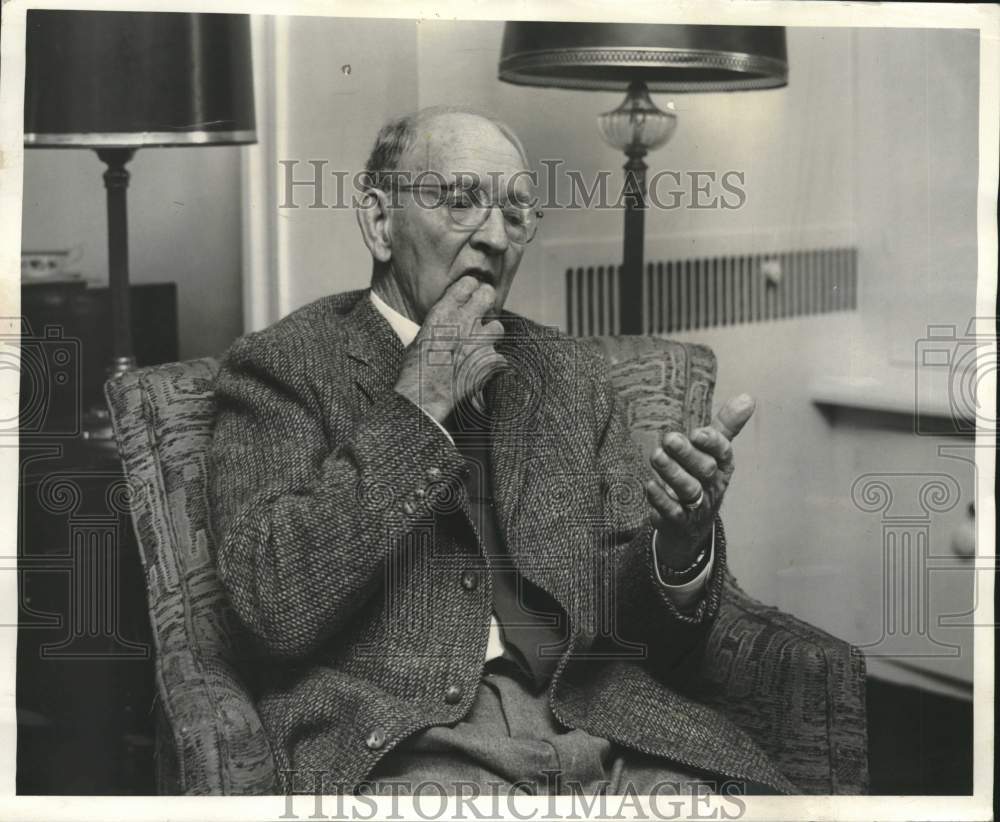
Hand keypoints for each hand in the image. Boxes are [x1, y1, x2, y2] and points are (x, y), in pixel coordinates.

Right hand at [394, 276, 507, 422]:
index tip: (470, 295)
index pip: (468, 283)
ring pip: (498, 326)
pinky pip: (497, 357)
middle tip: (482, 311)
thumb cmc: (415, 368)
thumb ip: (440, 323)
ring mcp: (479, 341)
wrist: (422, 395)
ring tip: (481, 344)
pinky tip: (480, 369)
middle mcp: (464, 322)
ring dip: (491, 335)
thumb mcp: (420, 336)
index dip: (471, 288)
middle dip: (487, 302)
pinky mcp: (488, 361)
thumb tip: (448, 320)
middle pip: (488, 295)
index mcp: (443, 312)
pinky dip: (490, 363)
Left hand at [644, 394, 755, 568]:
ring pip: (688, 490)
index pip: (723, 453)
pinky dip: (661, 499)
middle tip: (669, 439)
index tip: (697, 433)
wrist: (693, 524)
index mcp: (723, 466)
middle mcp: (713, 486)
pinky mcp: (678, 520)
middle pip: (705, 470)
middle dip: (687, 454)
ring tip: (656, 456)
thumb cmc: (702, 477)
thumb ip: (726, 425)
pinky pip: (672, 512)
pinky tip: (650, 485)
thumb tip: (747, 397)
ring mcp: (697, 505)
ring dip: (672, 473)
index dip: (712, 443)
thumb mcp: (715, 452)